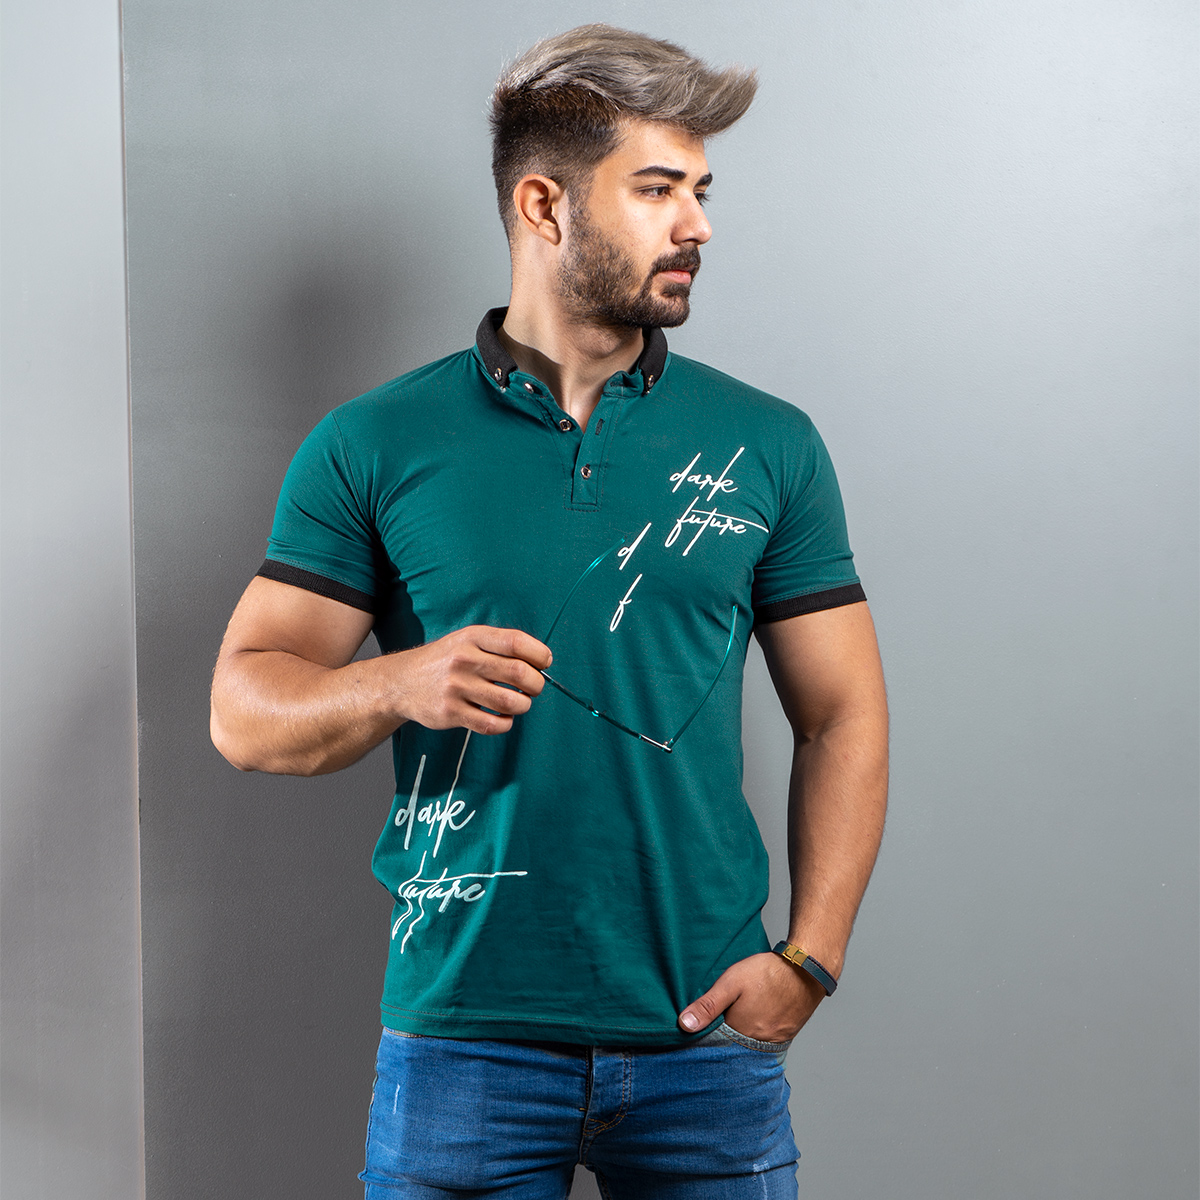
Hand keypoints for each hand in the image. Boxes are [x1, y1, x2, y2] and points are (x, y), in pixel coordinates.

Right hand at [389, 625, 551, 734]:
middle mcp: (464, 660)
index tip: (544, 662)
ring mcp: (456, 687)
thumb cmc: (446, 660)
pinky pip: (492, 724)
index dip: (539, 654)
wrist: (402, 682)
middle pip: (519, 673)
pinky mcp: (451, 713)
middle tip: (534, 687)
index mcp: (472, 637)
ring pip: (510, 702)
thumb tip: (541, 662)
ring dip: (523, 705)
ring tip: (518, 703)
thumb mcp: (467, 640)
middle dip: (536, 684)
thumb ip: (500, 646)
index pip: (516, 642)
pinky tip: (502, 717)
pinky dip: (505, 723)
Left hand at [677, 951, 824, 1042]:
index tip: (693, 1036)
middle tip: (713, 1030)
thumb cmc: (767, 974)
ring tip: (730, 1027)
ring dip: (738, 1041)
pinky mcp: (785, 1035)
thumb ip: (708, 1005)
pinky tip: (751, 1024)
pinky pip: (764, 1042)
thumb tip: (684, 1025)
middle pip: (732, 1050)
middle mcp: (757, 1044)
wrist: (806, 969)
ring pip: (748, 1047)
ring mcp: (773, 1041)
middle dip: (721, 1043)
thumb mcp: (731, 983)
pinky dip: (754, 1037)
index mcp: (740, 1033)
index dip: (704, 1040)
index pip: (715, 1046)